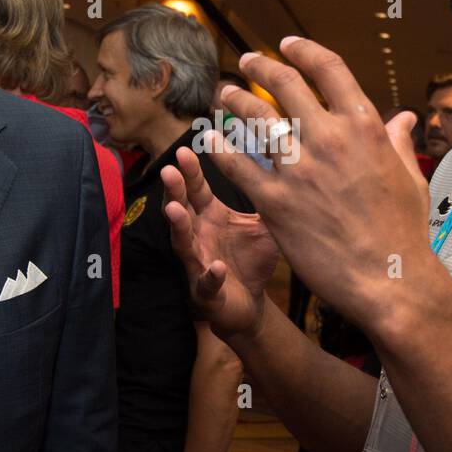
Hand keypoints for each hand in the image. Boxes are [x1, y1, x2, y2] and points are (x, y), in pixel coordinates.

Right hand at [161, 150, 280, 341]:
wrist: (250, 302)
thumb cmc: (251, 258)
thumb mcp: (262, 223)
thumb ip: (266, 195)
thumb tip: (283, 161)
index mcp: (210, 217)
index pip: (197, 190)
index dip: (190, 171)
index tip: (183, 149)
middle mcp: (198, 236)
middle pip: (182, 209)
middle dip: (174, 191)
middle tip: (168, 171)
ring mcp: (199, 263)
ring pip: (182, 244)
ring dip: (178, 227)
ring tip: (175, 210)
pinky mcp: (207, 292)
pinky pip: (207, 283)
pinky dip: (211, 276)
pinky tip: (217, 267)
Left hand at [201, 37, 432, 333]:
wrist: (389, 279)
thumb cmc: (403, 232)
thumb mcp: (409, 177)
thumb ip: (398, 142)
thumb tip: (403, 118)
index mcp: (364, 126)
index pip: (328, 69)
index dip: (304, 51)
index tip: (287, 45)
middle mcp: (329, 139)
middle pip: (285, 85)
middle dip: (260, 67)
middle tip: (247, 61)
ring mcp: (299, 170)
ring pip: (255, 120)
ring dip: (235, 101)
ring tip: (224, 96)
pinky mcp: (275, 201)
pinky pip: (237, 165)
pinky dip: (220, 148)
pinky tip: (209, 139)